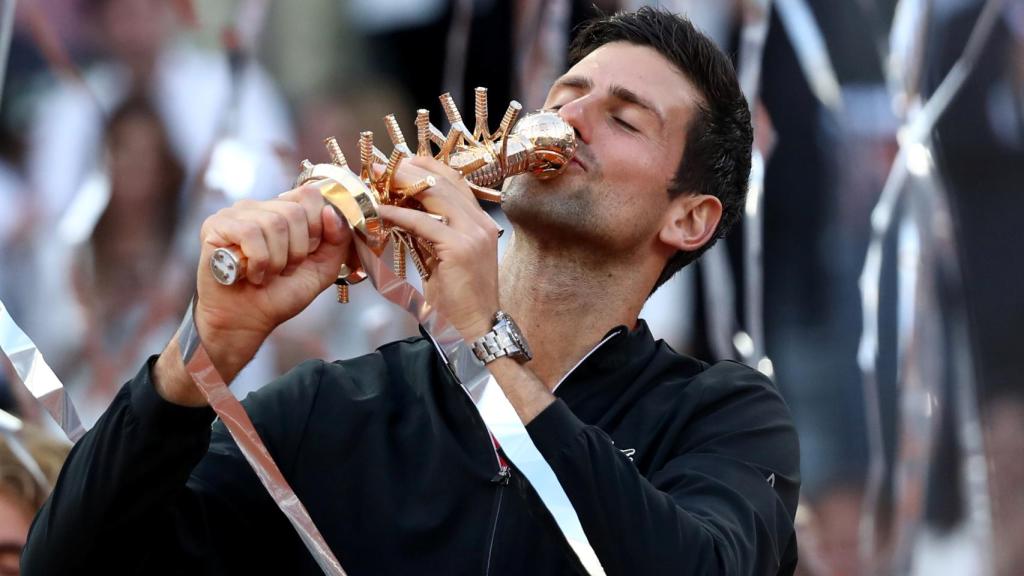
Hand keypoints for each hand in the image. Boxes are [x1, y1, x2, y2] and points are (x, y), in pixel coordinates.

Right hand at [154, 185, 350, 405]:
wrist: (246, 321)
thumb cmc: (279, 295)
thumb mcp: (322, 269)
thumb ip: (337, 240)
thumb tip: (332, 211)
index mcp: (284, 211)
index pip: (310, 196)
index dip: (317, 228)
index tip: (306, 254)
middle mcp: (260, 207)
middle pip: (294, 211)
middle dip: (297, 250)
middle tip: (283, 269)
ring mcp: (236, 214)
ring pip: (274, 222)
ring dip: (276, 260)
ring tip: (266, 274)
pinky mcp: (215, 226)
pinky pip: (249, 232)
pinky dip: (258, 261)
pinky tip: (252, 275)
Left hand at [377, 156, 500, 340]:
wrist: (474, 329)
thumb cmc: (457, 302)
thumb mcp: (444, 260)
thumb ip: (430, 236)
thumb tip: (401, 217)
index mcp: (481, 223)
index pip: (455, 181)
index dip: (426, 167)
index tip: (399, 163)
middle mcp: (482, 223)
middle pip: (444, 181)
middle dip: (408, 170)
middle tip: (379, 166)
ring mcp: (474, 234)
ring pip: (435, 194)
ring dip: (401, 184)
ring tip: (375, 180)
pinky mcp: (460, 248)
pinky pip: (423, 223)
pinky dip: (398, 214)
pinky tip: (379, 210)